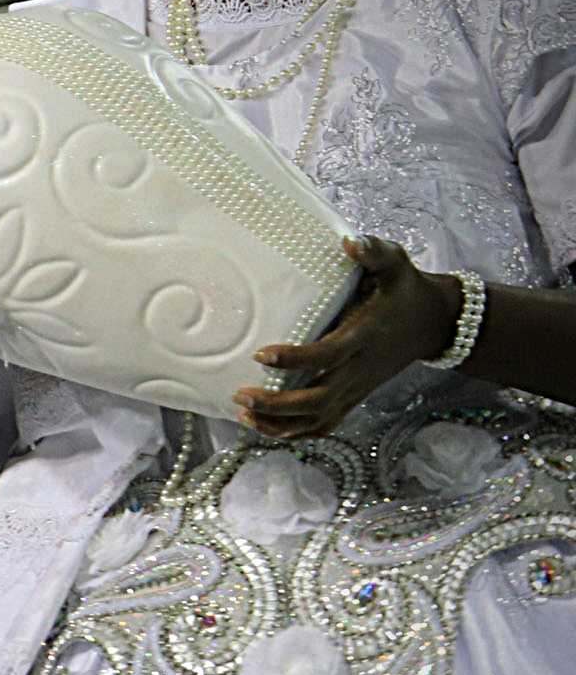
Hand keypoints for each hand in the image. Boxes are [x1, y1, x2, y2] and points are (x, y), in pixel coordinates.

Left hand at [243, 238, 459, 439]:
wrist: (434, 322)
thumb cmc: (405, 290)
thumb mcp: (396, 264)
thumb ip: (374, 252)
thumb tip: (349, 241)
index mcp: (364, 336)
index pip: (328, 355)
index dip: (295, 360)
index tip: (262, 354)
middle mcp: (360, 368)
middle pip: (317, 400)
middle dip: (277, 405)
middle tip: (240, 395)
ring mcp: (357, 387)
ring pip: (318, 420)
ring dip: (280, 424)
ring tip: (244, 416)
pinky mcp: (356, 396)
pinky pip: (325, 425)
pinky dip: (297, 432)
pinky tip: (267, 427)